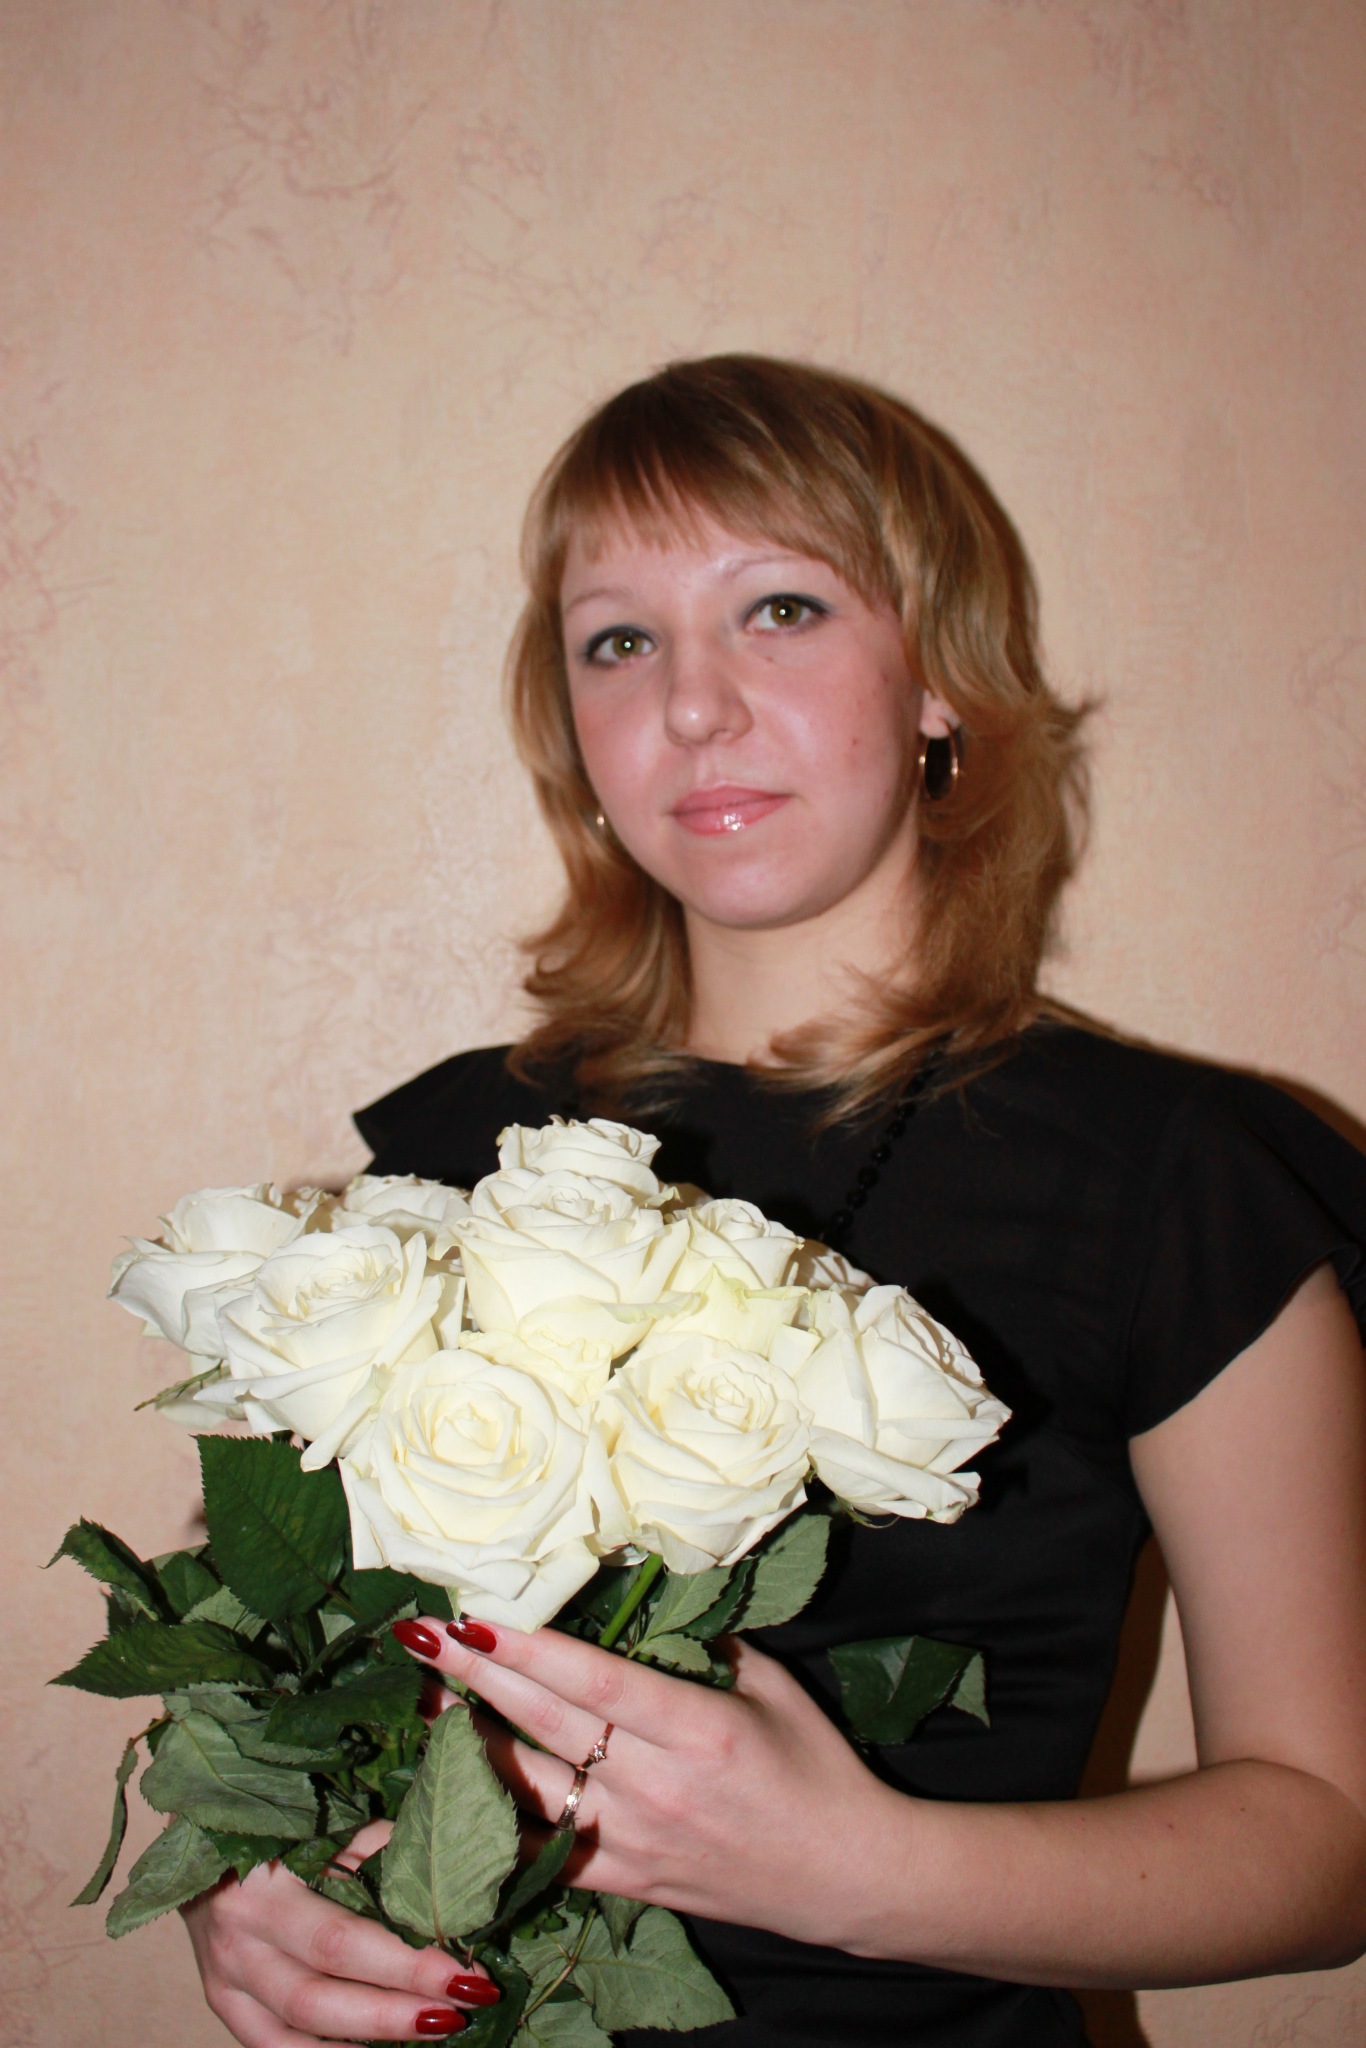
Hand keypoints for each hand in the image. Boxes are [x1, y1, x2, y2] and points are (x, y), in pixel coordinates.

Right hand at [181, 1819, 500, 2043]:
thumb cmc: (282, 1827)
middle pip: (318, 1997)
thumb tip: (451, 1892)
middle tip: (459, 2012)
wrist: (205, 1844)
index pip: (342, 1940)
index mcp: (264, 1885)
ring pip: (296, 2031)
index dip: (406, 1964)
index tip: (466, 1974)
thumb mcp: (327, 1827)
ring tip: (431, 2031)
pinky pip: (272, 2047)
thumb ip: (380, 1853)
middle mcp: (238, 1940)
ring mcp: (225, 1980)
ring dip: (368, 2039)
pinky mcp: (224, 2004)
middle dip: (394, 2013)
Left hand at [405, 1617, 905, 1950]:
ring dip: (467, 1743)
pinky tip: (434, 1810)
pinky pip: (541, 1859)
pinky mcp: (625, 1881)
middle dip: (476, 1676)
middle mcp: (657, 1785)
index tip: (475, 1615)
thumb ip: (704, 1642)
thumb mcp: (770, 1685)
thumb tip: (643, 1596)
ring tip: (420, 1699)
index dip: (529, 1649)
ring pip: (529, 1790)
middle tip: (420, 1635)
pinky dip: (486, 1835)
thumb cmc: (814, 1765)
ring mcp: (635, 1840)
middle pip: (546, 1724)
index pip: (595, 1681)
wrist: (846, 1872)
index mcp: (699, 1729)